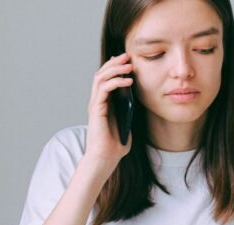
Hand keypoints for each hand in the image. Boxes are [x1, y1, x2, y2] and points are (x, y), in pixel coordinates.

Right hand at [85, 52, 133, 169]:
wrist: (105, 158)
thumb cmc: (116, 145)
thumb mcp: (128, 122)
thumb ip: (129, 110)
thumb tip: (138, 97)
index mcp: (104, 103)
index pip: (106, 79)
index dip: (115, 67)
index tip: (128, 60)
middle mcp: (97, 101)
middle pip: (101, 74)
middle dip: (114, 63)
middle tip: (127, 56)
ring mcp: (95, 105)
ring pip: (100, 78)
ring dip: (115, 69)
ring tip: (128, 65)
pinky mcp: (96, 109)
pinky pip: (104, 89)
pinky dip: (115, 82)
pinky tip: (128, 81)